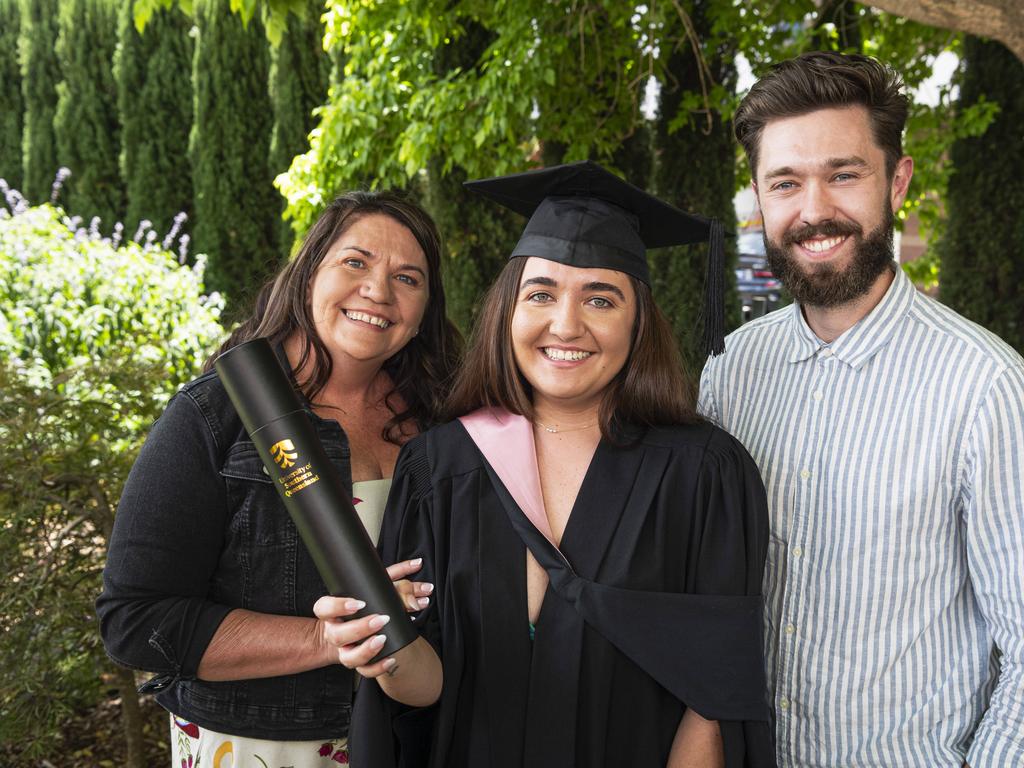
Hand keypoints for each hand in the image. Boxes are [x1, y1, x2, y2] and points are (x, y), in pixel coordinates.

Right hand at [313, 557, 430, 677]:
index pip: (324, 608)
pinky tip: (392, 659)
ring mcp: (344, 651)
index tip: (359, 603)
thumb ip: (395, 577)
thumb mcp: (375, 589)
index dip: (338, 606)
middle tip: (381, 619)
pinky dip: (378, 667)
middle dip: (359, 628)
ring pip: (349, 658)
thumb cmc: (365, 606)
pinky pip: (365, 671)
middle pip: (338, 635)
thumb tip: (417, 564)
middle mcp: (335, 633)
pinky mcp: (357, 664)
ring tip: (384, 639)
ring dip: (367, 650)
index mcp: (331, 611)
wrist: (354, 632)